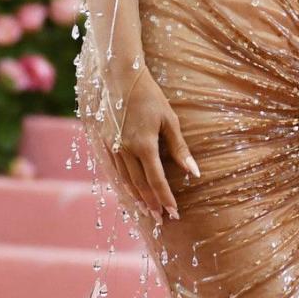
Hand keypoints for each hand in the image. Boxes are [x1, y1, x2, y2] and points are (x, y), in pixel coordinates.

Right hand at [103, 67, 199, 221]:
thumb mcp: (169, 120)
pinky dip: (123, 183)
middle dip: (151, 203)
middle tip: (160, 219)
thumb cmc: (150, 96)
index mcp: (144, 145)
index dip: (166, 199)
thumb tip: (193, 172)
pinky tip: (130, 190)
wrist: (120, 78)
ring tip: (146, 210)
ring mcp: (112, 147)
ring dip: (136, 197)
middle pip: (139, 185)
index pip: (156, 181)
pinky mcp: (104, 142)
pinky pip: (115, 170)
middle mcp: (125, 150)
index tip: (173, 213)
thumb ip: (179, 148)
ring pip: (125, 180)